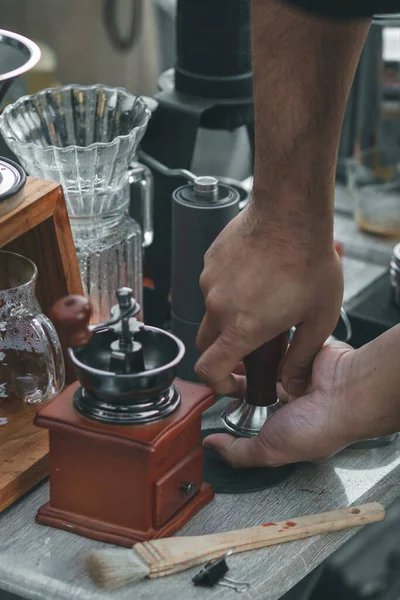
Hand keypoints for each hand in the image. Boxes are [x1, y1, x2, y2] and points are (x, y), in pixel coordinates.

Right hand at [195, 203, 342, 397]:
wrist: (291, 212)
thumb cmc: (308, 260)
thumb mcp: (319, 318)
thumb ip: (303, 357)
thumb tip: (293, 383)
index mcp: (242, 327)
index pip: (209, 370)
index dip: (217, 384)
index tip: (231, 383)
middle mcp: (218, 306)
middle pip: (205, 343)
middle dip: (223, 352)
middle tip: (251, 345)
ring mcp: (209, 282)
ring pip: (211, 311)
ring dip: (230, 315)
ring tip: (262, 299)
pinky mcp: (209, 261)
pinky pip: (213, 285)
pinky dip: (229, 290)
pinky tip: (255, 276)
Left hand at [203, 342, 355, 466]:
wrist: (344, 392)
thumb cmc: (320, 427)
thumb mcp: (270, 450)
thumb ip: (239, 452)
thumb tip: (212, 446)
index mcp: (288, 426)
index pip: (255, 418)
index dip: (236, 409)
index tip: (218, 399)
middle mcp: (293, 402)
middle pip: (258, 389)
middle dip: (240, 383)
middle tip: (223, 377)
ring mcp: (298, 378)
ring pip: (265, 367)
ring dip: (252, 364)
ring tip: (235, 359)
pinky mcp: (302, 355)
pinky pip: (279, 349)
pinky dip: (270, 349)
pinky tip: (257, 348)